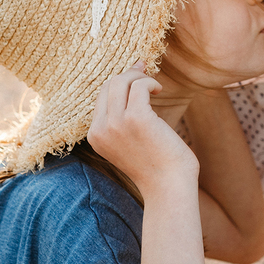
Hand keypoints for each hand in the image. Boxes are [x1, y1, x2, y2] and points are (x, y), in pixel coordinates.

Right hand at [87, 62, 197, 197]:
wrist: (168, 187)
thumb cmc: (156, 165)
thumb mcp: (128, 142)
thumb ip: (123, 119)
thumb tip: (133, 78)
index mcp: (95, 136)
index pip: (101, 98)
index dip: (119, 83)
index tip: (136, 76)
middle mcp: (100, 130)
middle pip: (108, 85)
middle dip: (128, 76)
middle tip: (146, 75)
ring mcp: (116, 124)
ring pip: (121, 81)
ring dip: (140, 78)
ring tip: (155, 87)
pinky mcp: (136, 118)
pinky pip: (139, 86)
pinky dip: (150, 83)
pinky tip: (160, 90)